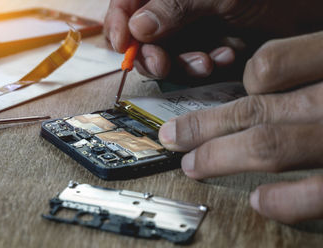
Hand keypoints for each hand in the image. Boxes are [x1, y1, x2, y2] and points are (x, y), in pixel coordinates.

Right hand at [104, 0, 322, 78]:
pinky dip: (205, 64)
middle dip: (152, 53)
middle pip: (143, 33)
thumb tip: (136, 26)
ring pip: (168, 52)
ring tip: (206, 62)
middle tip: (162, 65)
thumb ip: (174, 4)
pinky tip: (226, 56)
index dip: (119, 23)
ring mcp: (195, 23)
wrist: (315, 9)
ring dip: (183, 63)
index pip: (129, 1)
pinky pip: (193, 61)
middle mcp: (179, 3)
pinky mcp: (211, 41)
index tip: (122, 46)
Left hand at [158, 31, 322, 222]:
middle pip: (253, 109)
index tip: (229, 95)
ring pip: (268, 144)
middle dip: (203, 127)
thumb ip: (311, 61)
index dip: (242, 83)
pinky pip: (315, 193)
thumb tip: (265, 79)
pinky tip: (258, 201)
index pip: (268, 65)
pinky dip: (282, 201)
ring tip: (192, 166)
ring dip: (220, 157)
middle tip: (172, 136)